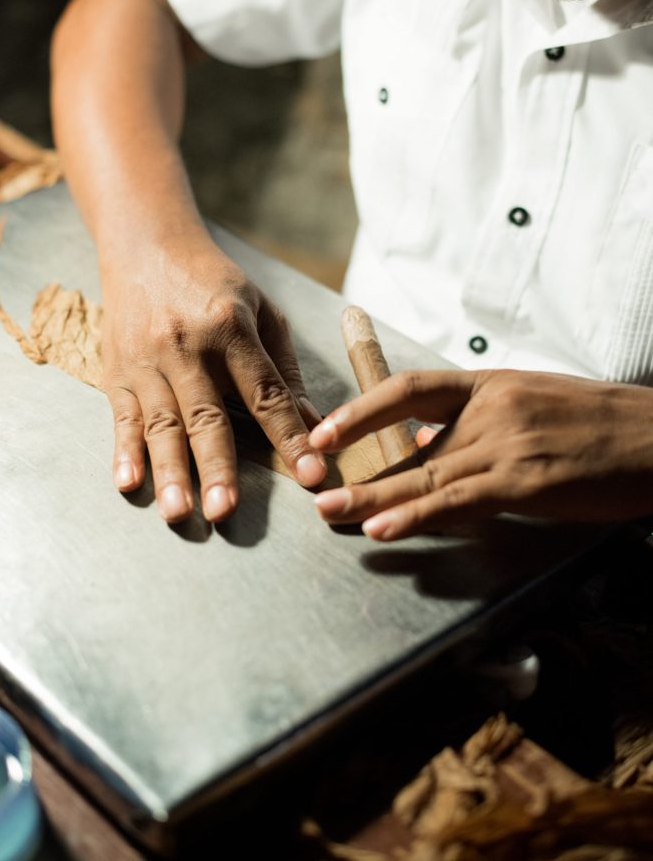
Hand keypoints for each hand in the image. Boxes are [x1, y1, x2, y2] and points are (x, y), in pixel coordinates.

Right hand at [101, 235, 326, 522]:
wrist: (146, 246)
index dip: (289, 436)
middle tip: (226, 511)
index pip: (266, 393)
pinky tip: (128, 484)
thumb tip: (316, 422)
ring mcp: (148, 361)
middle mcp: (187, 346)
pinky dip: (123, 453)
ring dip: (170, 471)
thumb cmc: (213, 282)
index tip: (311, 475)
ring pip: (161, 424)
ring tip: (179, 512)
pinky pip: (122, 418)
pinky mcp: (118, 372)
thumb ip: (285, 368)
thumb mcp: (262, 310)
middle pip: (207, 416)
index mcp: (231, 327)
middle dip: (218, 466)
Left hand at [310, 369, 652, 539]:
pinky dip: (417, 515)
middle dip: (356, 464)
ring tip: (331, 514)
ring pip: (425, 474)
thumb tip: (424, 446)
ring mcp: (509, 444)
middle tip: (312, 481)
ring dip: (372, 498)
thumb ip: (476, 423)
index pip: (412, 388)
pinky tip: (385, 528)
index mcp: (491, 385)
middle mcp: (492, 409)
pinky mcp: (528, 482)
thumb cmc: (600, 424)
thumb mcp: (533, 403)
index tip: (328, 429)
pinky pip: (459, 500)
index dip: (364, 408)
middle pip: (407, 439)